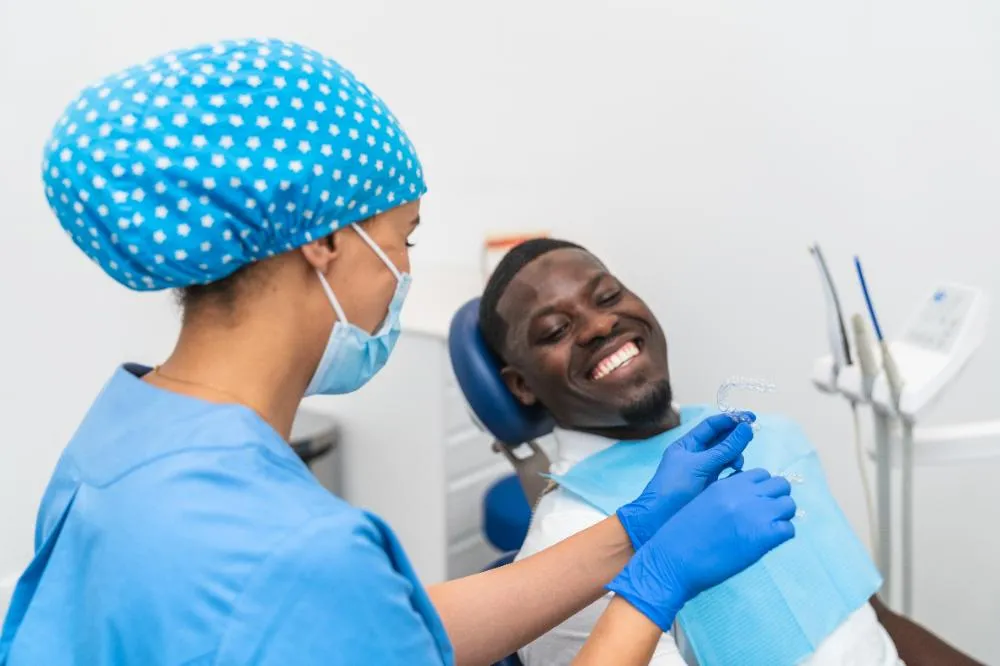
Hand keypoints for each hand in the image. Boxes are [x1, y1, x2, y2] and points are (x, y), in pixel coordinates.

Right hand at [608, 468, 795, 630]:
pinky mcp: (764, 537)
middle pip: (781, 485)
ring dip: (782, 516)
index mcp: (728, 484)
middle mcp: (745, 494)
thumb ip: (726, 494)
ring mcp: (757, 514)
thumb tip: (747, 498)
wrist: (674, 559)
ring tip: (767, 530)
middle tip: (765, 516)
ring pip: (789, 505)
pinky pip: (789, 529)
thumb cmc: (682, 534)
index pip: (762, 474)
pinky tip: (766, 543)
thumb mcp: (703, 501)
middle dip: (777, 499)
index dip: (762, 488)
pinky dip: (781, 536)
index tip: (756, 502)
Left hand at [616, 413, 754, 549]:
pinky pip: (728, 473)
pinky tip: (738, 473)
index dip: (730, 419)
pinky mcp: (712, 486)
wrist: (660, 519)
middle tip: (752, 434)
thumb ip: (724, 449)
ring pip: (726, 456)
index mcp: (687, 445)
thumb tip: (746, 428)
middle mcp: (696, 455)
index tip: (750, 416)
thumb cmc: (674, 488)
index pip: (711, 426)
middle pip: (721, 439)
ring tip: (738, 463)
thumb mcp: (699, 465)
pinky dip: (735, 471)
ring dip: (736, 455)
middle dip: (736, 436)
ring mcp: (704, 471)